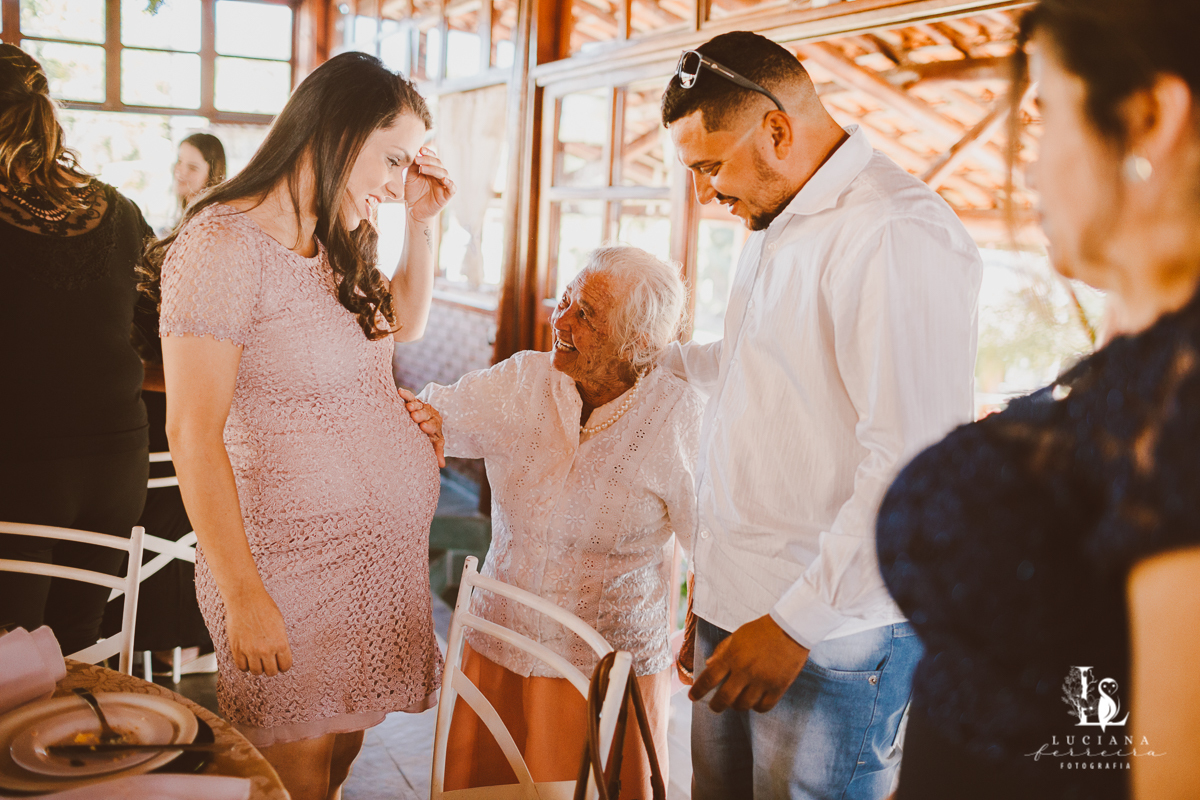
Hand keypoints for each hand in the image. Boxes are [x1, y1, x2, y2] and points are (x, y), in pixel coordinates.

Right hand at [225, 589, 292, 676]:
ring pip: (256, 672)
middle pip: (271, 672)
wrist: (246, 599)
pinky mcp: (237, 650)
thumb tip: (280, 655)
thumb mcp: (280, 624)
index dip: (283, 665)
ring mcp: (250, 651)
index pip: (285, 666)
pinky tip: (247, 658)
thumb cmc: (265, 608)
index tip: (280, 662)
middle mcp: (266, 650)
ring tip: (258, 659)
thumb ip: (280, 642)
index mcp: (280, 643)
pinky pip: (242, 667)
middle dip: (271, 667)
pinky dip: (245, 665)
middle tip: (269, 661)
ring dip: (258, 667)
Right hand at [399, 387, 444, 467]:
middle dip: (421, 414)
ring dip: (413, 404)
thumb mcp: (434, 442)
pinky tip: (400, 392)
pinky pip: (409, 396)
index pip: (433, 425)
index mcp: (434, 424)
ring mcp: (420, 406)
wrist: (426, 418)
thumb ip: (437, 451)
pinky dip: (405, 394)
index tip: (424, 427)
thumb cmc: (428, 434)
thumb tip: (441, 464)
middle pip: (426, 413)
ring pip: (418, 404)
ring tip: (409, 407)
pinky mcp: (412, 400)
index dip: (429, 426)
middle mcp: (428, 414)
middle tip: (415, 416)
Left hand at [404, 147, 454, 222]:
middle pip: (438, 164)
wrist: (414, 211)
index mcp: (431, 170)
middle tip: (418, 159)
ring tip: (422, 169)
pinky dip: (449, 182)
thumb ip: (413, 167)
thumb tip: (417, 154)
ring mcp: (443, 185)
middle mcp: (438, 176)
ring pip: (444, 173)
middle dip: (428, 160)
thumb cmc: (413, 194)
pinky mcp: (447, 195)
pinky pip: (452, 187)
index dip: (428, 153)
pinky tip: (443, 179)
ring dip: (434, 169)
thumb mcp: (410, 178)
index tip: (420, 150)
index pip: (433, 158)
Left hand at [688, 614, 808, 712]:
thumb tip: (709, 665)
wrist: (791, 627)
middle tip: (714, 706)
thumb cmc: (762, 630)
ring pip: (743, 705)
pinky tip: (755, 702)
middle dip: (715, 706)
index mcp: (733, 656)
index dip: (698, 690)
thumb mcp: (738, 635)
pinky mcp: (778, 687)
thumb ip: (722, 650)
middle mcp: (745, 670)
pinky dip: (756, 707)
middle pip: (724, 698)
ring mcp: (762, 680)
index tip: (692, 697)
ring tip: (737, 701)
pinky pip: (763, 707)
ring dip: (736, 706)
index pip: (709, 678)